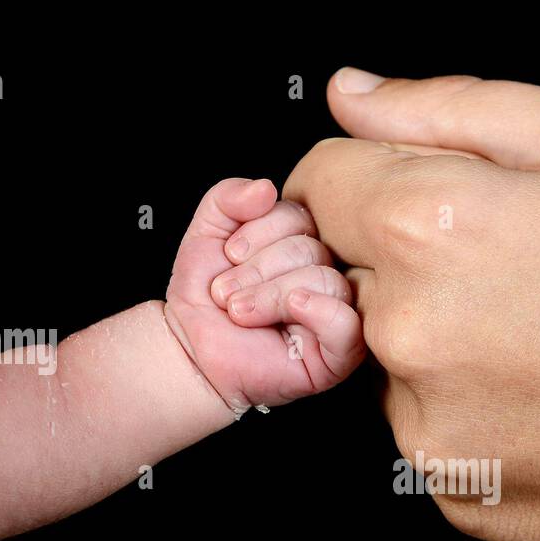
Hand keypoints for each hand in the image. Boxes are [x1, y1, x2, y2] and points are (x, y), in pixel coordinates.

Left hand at [165, 177, 362, 413]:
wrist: (193, 351)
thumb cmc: (206, 300)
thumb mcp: (205, 235)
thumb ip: (226, 198)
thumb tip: (265, 188)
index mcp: (300, 243)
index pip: (298, 216)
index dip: (258, 232)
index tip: (228, 257)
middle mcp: (323, 274)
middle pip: (310, 249)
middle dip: (258, 271)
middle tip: (228, 296)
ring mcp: (334, 312)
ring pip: (326, 281)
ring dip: (272, 296)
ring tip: (241, 312)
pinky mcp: (339, 353)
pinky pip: (347, 323)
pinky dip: (318, 312)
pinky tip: (291, 312)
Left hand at [280, 73, 539, 540]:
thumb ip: (449, 106)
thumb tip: (349, 97)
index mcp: (432, 225)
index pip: (320, 182)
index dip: (376, 177)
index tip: (443, 197)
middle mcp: (409, 338)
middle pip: (354, 278)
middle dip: (417, 264)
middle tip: (539, 275)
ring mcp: (432, 436)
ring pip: (395, 367)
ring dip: (449, 348)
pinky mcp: (463, 504)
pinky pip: (438, 442)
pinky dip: (483, 421)